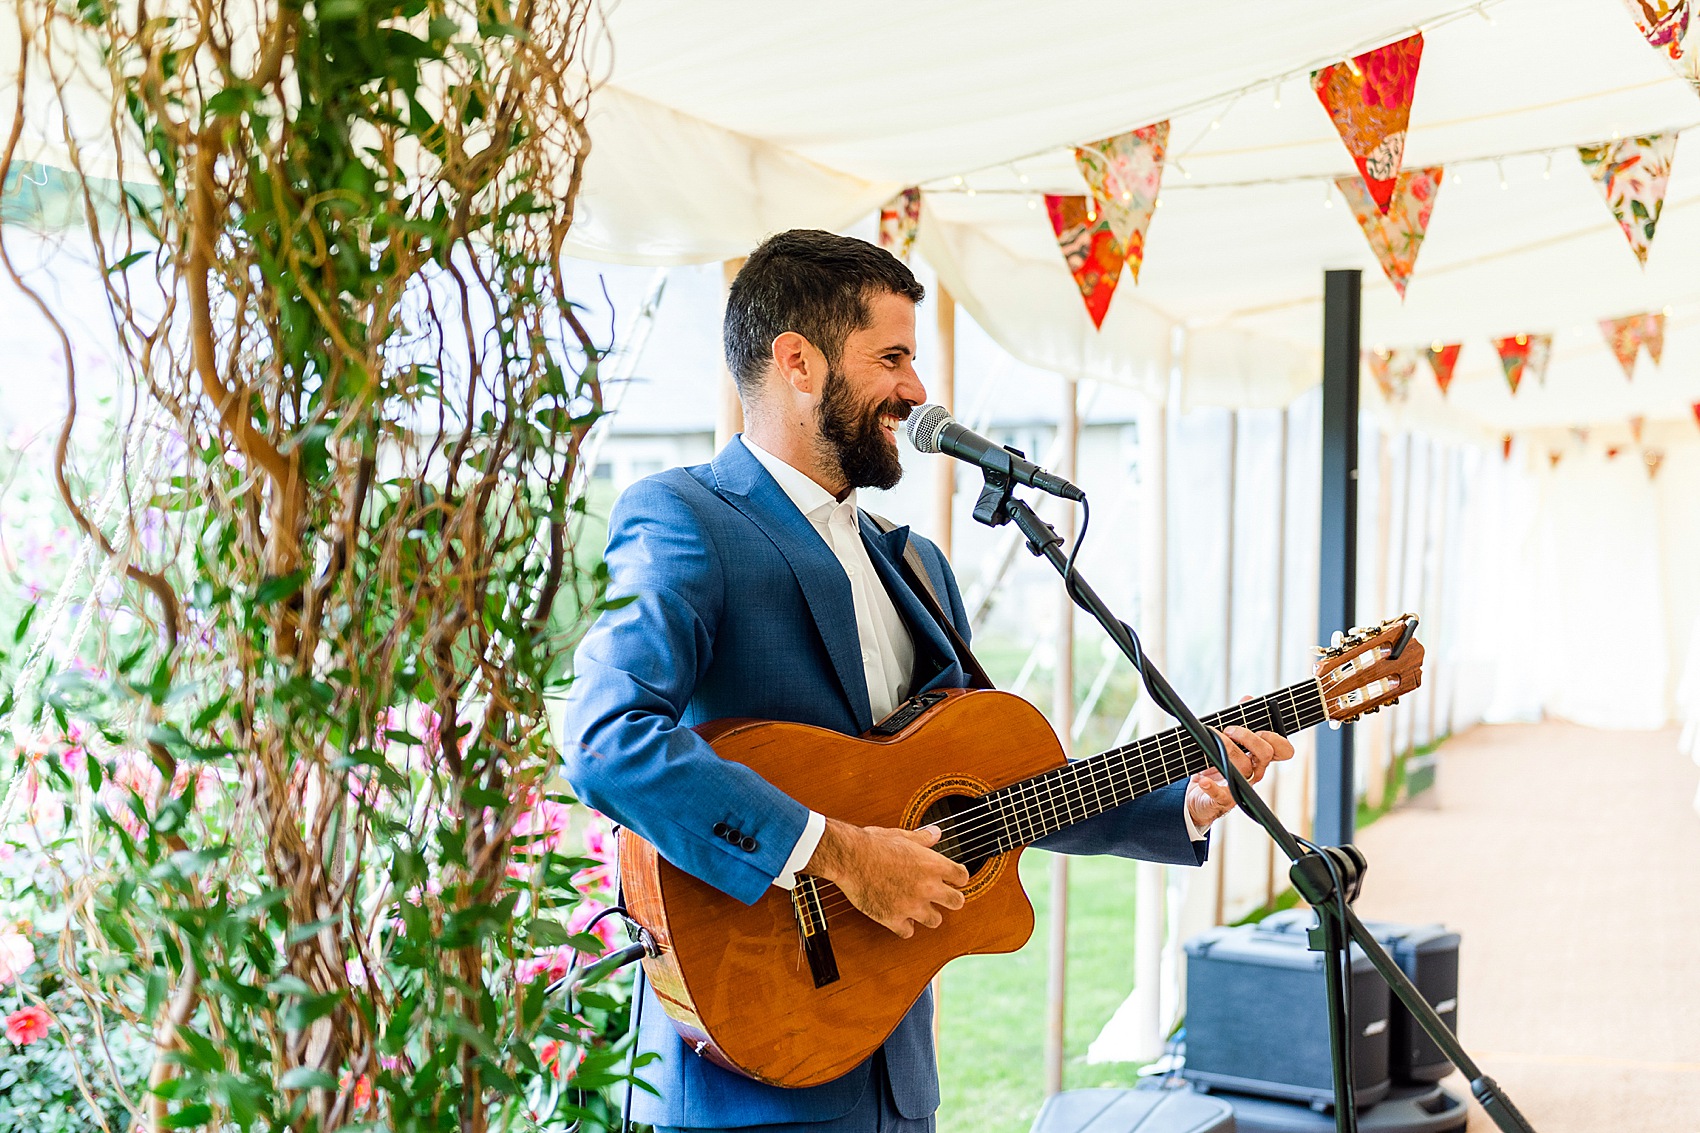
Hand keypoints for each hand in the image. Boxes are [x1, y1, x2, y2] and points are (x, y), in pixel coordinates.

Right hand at [805, 818, 968, 937]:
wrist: (850, 857)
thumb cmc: (873, 843)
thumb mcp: (901, 835)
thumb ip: (922, 838)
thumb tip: (936, 833)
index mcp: (932, 864)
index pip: (961, 876)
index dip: (957, 877)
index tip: (952, 878)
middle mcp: (927, 887)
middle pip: (957, 902)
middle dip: (952, 899)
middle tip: (943, 897)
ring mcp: (911, 905)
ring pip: (935, 921)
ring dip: (928, 915)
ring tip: (920, 908)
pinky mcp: (893, 919)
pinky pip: (907, 932)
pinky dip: (904, 926)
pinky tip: (899, 918)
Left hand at [1185, 704, 1294, 832]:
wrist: (1196, 796)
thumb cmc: (1215, 765)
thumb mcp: (1226, 741)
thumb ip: (1239, 720)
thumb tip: (1248, 698)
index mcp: (1259, 758)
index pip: (1283, 750)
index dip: (1278, 739)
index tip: (1260, 728)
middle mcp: (1254, 772)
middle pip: (1264, 755)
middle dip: (1249, 738)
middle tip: (1230, 729)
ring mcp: (1241, 787)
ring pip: (1243, 767)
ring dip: (1227, 749)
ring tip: (1212, 738)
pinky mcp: (1224, 799)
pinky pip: (1221, 794)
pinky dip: (1211, 786)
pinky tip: (1202, 779)